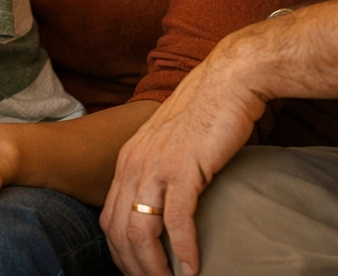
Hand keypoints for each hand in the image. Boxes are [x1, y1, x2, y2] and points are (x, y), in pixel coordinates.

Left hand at [100, 37, 267, 275]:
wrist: (228, 80)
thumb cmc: (207, 113)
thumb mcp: (170, 144)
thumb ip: (160, 171)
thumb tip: (164, 205)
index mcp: (128, 159)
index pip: (109, 219)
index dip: (120, 254)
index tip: (137, 272)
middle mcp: (134, 164)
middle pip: (119, 231)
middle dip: (134, 267)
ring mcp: (156, 166)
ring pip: (141, 231)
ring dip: (154, 267)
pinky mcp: (185, 167)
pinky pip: (177, 220)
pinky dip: (183, 250)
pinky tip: (193, 268)